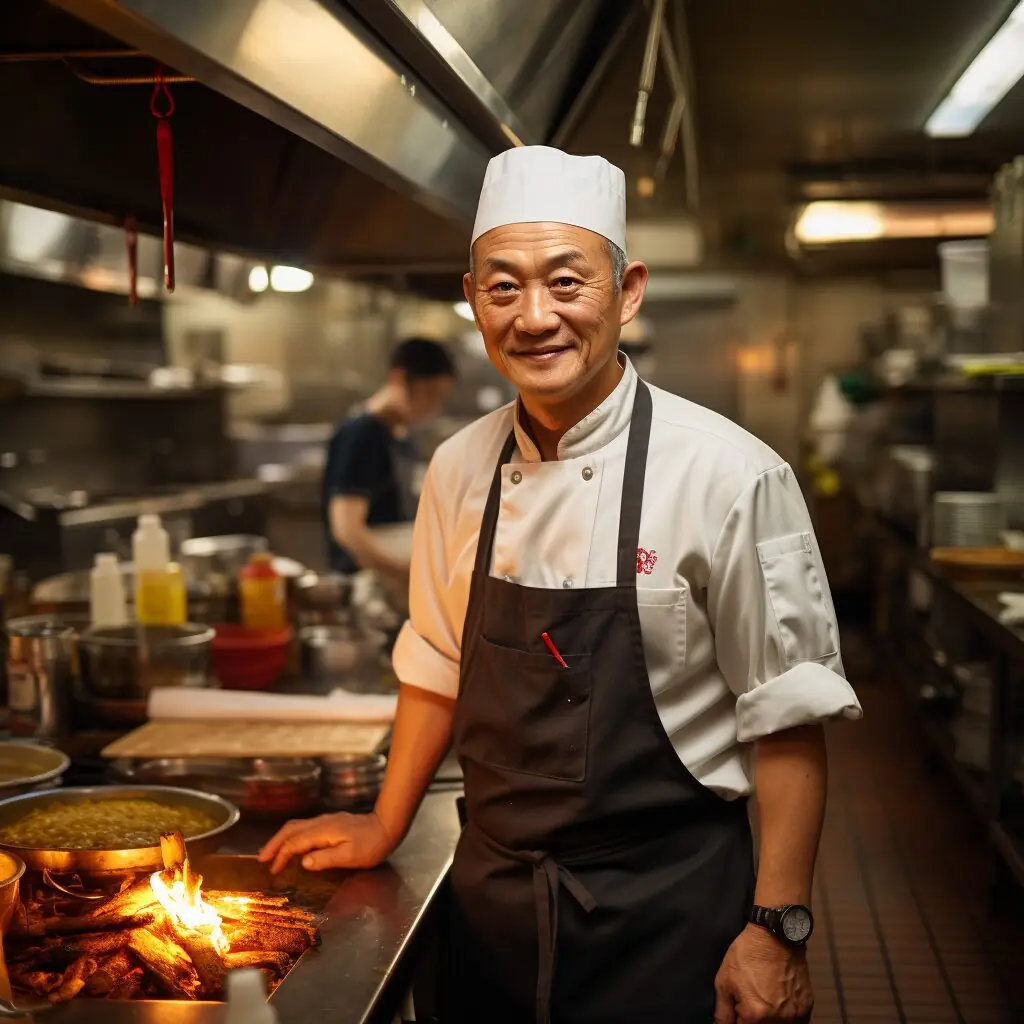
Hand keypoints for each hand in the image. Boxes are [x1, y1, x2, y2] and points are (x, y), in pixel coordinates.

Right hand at [257, 811, 395, 874]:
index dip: (281, 856)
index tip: (273, 869)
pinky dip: (293, 837)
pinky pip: (305, 828)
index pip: (294, 843)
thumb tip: (303, 862)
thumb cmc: (371, 845)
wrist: (387, 827)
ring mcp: (326, 821)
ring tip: (272, 852)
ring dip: (282, 839)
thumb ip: (325, 859)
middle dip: (274, 843)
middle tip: (262, 858)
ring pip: (297, 826)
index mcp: (322, 831)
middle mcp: (321, 823)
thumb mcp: (350, 856)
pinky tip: (294, 846)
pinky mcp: (331, 823)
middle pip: (290, 830)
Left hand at [713, 925, 812, 1022]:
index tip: (739, 1010)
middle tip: (751, 1001)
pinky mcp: (807, 1007)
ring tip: (765, 998)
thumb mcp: (724, 980)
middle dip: (753, 1019)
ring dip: (770, 1019)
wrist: (775, 936)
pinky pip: (796, 1022)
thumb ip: (723, 1011)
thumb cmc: (747, 955)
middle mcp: (778, 1019)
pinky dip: (786, 1017)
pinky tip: (779, 1001)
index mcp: (755, 1014)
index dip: (738, 1020)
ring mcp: (795, 1014)